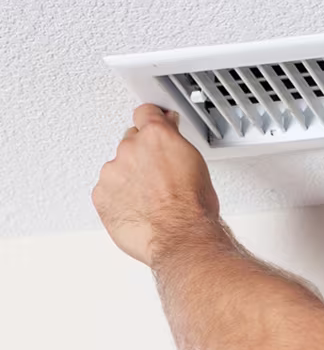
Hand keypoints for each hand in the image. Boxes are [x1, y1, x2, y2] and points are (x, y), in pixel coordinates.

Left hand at [92, 104, 221, 265]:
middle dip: (142, 155)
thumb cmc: (193, 207)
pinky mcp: (100, 195)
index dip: (151, 119)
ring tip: (150, 198)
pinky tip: (137, 208)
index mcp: (157, 136)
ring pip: (118, 169)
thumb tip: (173, 142)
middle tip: (158, 175)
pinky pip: (107, 190)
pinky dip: (118, 198)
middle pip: (131, 142)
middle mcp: (131, 148)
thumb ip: (176, 146)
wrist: (180, 236)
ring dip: (129, 178)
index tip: (152, 122)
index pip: (145, 112)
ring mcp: (113, 172)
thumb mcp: (196, 164)